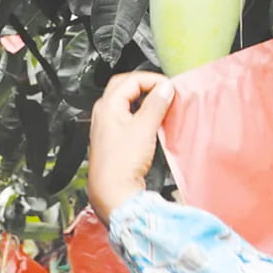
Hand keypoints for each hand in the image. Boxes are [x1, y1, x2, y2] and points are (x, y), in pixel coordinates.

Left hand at [88, 71, 174, 226]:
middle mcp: (104, 113)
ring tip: (162, 104)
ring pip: (127, 100)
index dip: (152, 80)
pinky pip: (129, 114)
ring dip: (145, 98)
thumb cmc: (120, 164)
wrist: (112, 192)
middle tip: (165, 90)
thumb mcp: (144, 128)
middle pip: (126, 86)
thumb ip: (156, 105)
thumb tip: (165, 88)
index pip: (131, 79)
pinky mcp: (114, 137)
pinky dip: (142, 111)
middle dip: (147, 84)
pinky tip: (153, 120)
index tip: (169, 87)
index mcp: (107, 106)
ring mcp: (108, 125)